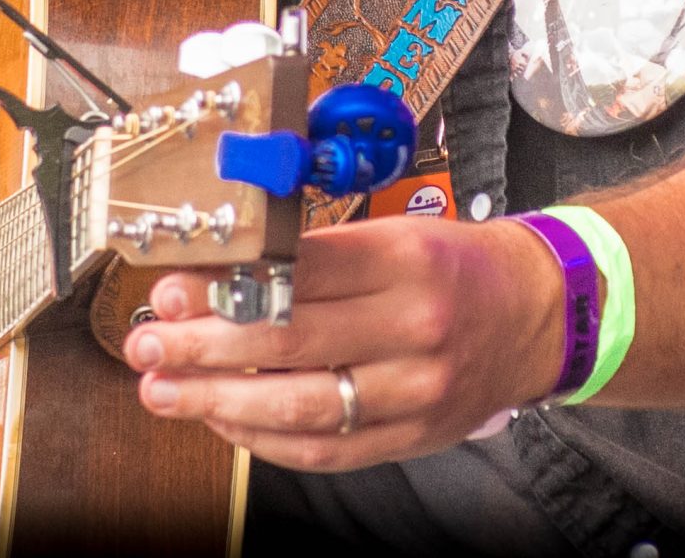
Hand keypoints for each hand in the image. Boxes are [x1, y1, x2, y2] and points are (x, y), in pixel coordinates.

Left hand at [130, 216, 563, 470]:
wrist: (536, 315)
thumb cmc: (455, 268)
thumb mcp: (396, 235)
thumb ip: (317, 259)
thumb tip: (221, 279)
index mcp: (408, 258)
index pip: (299, 273)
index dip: (226, 285)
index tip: (175, 289)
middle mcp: (415, 326)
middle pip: (289, 342)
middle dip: (203, 346)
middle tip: (148, 344)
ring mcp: (416, 390)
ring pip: (300, 406)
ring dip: (219, 402)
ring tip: (165, 391)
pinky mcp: (412, 436)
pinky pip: (325, 449)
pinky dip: (266, 441)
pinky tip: (226, 422)